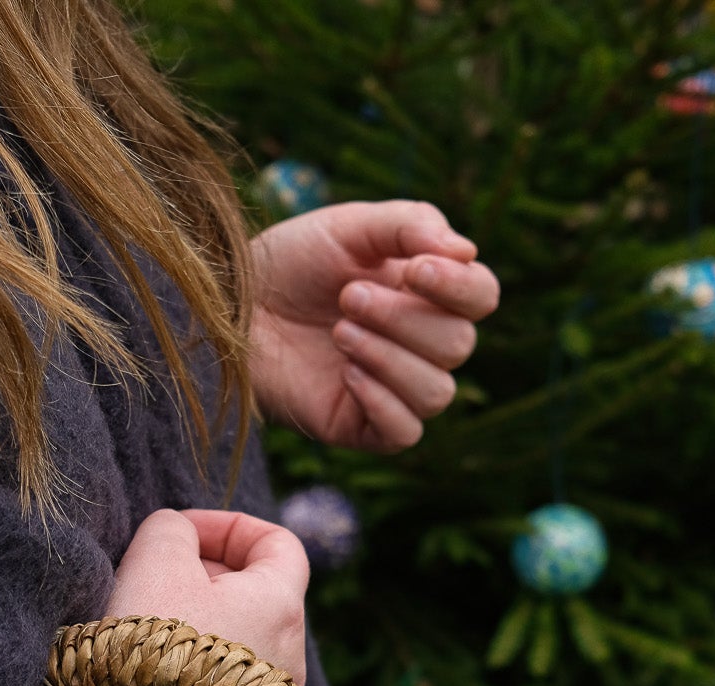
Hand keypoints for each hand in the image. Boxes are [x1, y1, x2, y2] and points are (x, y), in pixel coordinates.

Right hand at [108, 507, 310, 685]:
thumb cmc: (148, 655)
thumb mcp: (154, 558)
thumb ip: (173, 530)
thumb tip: (180, 539)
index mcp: (282, 609)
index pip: (280, 544)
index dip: (230, 526)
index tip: (182, 533)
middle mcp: (291, 665)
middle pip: (259, 600)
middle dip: (208, 577)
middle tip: (155, 579)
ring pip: (241, 653)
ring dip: (201, 631)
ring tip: (150, 636)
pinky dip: (195, 682)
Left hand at [250, 200, 499, 450]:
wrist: (232, 305)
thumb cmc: (291, 262)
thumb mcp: (351, 227)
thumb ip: (411, 224)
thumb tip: (467, 252)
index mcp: (427, 292)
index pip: (482, 297)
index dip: (460, 287)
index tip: (415, 268)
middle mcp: (419, 343)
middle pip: (459, 345)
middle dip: (405, 318)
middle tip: (348, 297)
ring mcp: (393, 389)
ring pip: (438, 392)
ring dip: (390, 357)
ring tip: (340, 331)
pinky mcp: (362, 427)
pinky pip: (405, 432)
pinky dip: (382, 401)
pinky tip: (346, 374)